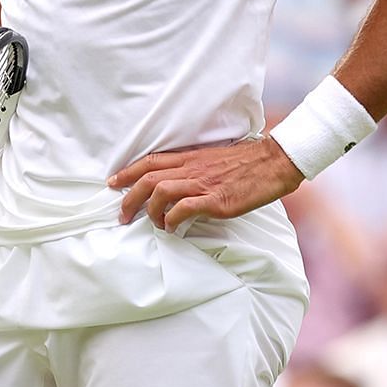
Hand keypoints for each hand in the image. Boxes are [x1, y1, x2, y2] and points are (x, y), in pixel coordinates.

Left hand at [108, 137, 304, 233]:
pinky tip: (172, 228)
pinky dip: (173, 219)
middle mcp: (192, 169)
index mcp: (190, 157)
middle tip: (121, 215)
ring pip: (161, 191)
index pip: (150, 162)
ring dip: (150, 211)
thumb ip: (194, 169)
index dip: (127, 172)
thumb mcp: (213, 160)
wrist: (274, 162)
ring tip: (151, 224)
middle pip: (148, 178)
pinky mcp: (217, 200)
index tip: (112, 183)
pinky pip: (185, 208)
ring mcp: (203, 184)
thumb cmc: (246, 162)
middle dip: (128, 197)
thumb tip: (178, 184)